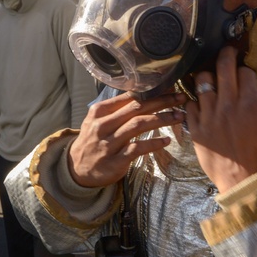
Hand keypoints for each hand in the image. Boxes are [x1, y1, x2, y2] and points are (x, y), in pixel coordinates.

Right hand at [68, 92, 185, 187]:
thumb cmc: (93, 141)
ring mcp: (109, 143)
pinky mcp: (115, 160)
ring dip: (161, 119)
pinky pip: (138, 148)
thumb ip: (117, 109)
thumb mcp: (97, 121)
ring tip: (178, 116)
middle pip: (137, 108)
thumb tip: (143, 94)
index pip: (129, 97)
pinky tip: (166, 140)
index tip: (170, 88)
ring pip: (138, 125)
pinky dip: (154, 143)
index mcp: (100, 111)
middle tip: (180, 98)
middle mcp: (103, 125)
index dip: (151, 92)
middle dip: (162, 101)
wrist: (76, 169)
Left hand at [186, 46, 256, 193]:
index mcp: (250, 103)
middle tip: (226, 52)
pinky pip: (190, 105)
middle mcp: (228, 105)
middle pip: (223, 66)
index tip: (244, 74)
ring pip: (201, 81)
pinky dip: (195, 102)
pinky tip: (202, 105)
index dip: (245, 70)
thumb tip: (255, 85)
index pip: (244, 72)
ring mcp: (210, 116)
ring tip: (210, 80)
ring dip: (207, 77)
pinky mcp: (196, 129)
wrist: (246, 180)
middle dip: (226, 54)